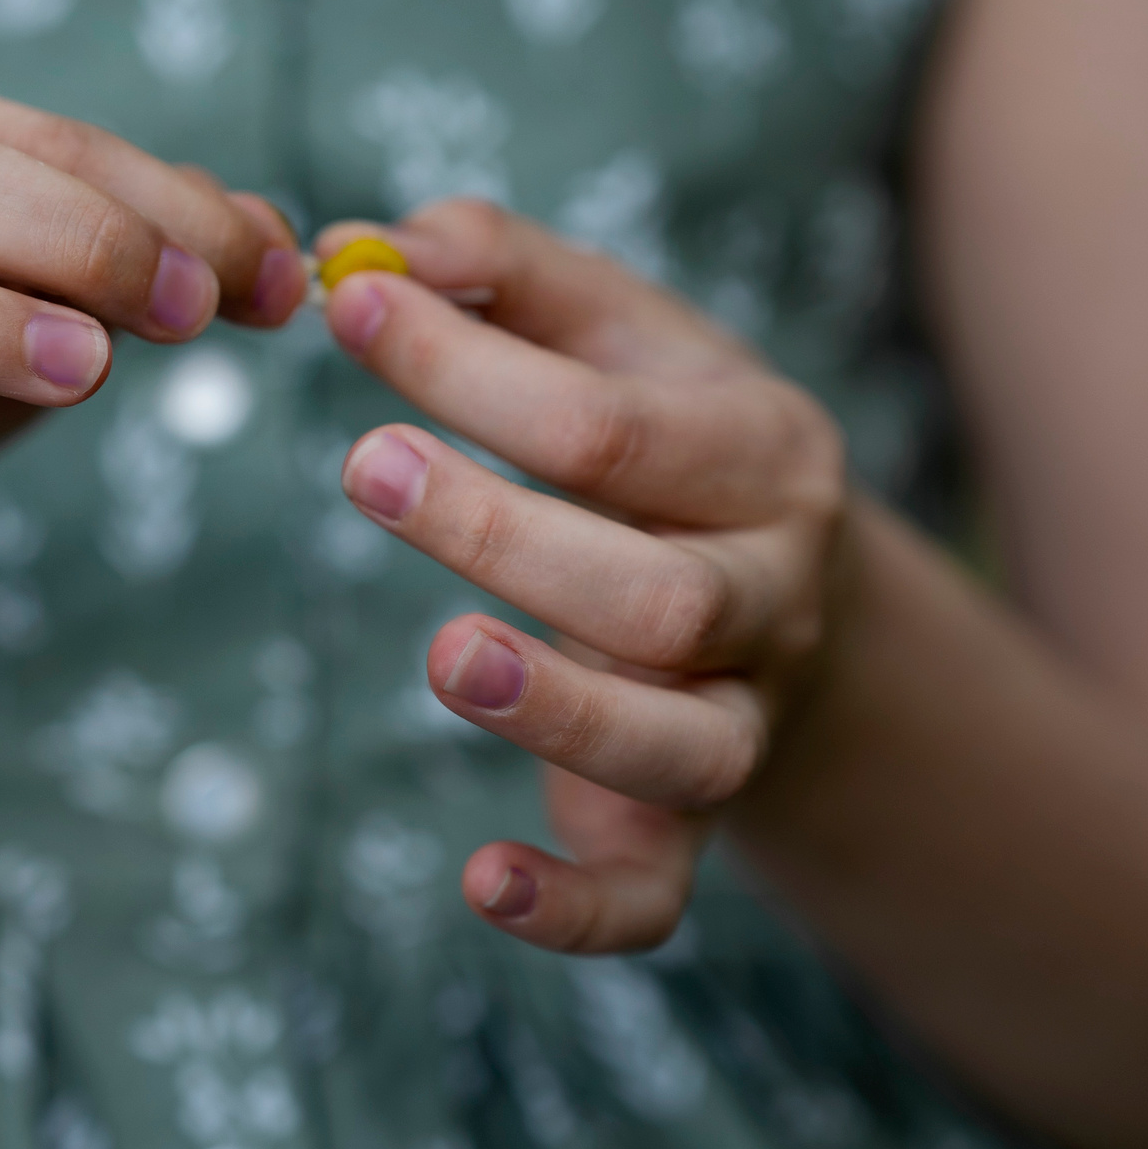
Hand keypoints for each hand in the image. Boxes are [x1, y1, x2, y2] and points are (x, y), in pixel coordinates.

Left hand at [315, 200, 849, 955]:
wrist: (797, 595)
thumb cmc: (668, 440)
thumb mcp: (618, 336)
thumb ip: (509, 273)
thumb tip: (378, 240)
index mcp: (762, 455)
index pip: (614, 427)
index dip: (474, 367)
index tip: (350, 307)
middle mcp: (772, 596)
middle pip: (661, 596)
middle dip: (508, 536)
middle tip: (365, 465)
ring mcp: (739, 722)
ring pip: (683, 747)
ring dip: (559, 710)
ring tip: (440, 654)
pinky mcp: (684, 833)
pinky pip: (652, 900)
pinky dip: (572, 908)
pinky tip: (478, 877)